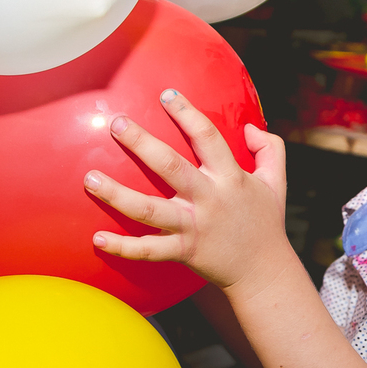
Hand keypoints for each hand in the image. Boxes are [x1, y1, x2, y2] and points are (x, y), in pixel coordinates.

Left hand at [83, 89, 290, 295]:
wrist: (264, 273)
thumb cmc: (266, 223)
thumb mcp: (276, 182)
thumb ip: (270, 149)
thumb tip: (251, 127)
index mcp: (230, 178)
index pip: (207, 136)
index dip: (186, 113)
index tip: (166, 94)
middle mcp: (209, 199)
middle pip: (170, 167)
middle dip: (141, 143)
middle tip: (116, 123)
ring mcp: (193, 227)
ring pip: (148, 210)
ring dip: (116, 195)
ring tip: (89, 178)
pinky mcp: (183, 252)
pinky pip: (148, 251)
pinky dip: (122, 247)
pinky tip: (97, 239)